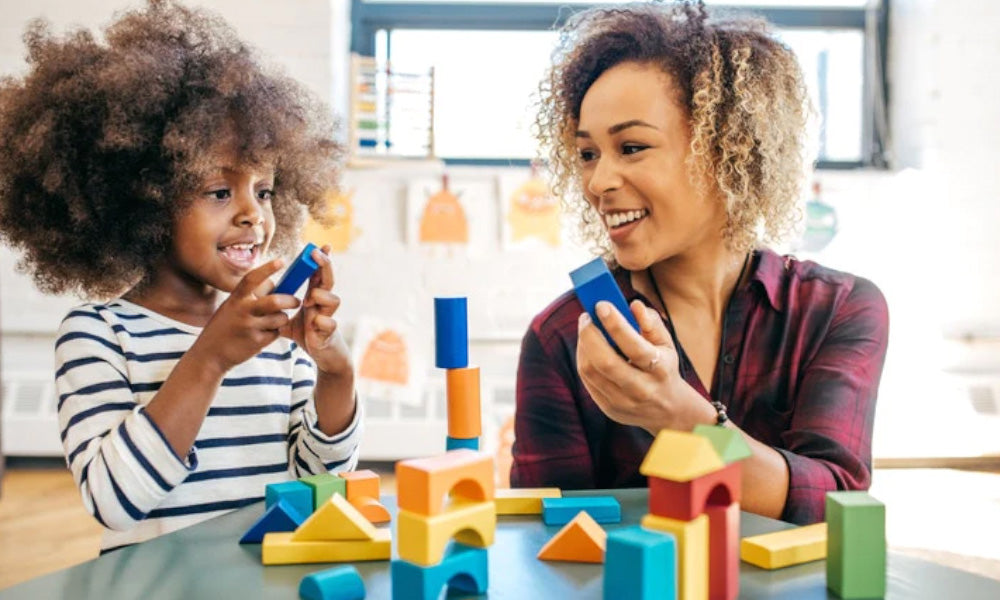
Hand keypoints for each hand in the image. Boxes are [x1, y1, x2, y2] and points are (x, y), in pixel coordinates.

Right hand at [195, 259, 300, 373]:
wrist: (210, 355)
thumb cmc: (224, 327)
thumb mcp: (231, 307)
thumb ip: (250, 297)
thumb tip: (275, 285)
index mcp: (235, 299)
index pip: (252, 279)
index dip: (267, 268)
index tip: (281, 261)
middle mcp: (242, 311)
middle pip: (275, 301)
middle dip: (290, 300)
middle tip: (296, 301)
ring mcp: (250, 327)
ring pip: (280, 318)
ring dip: (282, 318)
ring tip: (275, 321)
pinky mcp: (256, 342)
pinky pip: (276, 333)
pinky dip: (275, 332)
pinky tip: (265, 334)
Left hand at [280, 245, 352, 377]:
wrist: (323, 355)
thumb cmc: (308, 334)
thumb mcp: (290, 319)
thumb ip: (279, 308)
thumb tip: (259, 297)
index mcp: (315, 298)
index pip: (318, 274)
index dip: (319, 260)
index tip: (316, 245)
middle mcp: (324, 304)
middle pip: (329, 280)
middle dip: (325, 266)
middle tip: (316, 254)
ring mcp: (328, 317)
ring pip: (334, 300)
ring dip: (322, 296)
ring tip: (309, 300)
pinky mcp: (329, 333)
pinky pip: (330, 324)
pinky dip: (323, 322)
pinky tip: (315, 323)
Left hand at [576, 299, 712, 433]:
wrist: (668, 410)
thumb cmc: (664, 367)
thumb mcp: (666, 344)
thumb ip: (652, 322)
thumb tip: (634, 305)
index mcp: (660, 370)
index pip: (634, 346)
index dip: (614, 324)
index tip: (601, 304)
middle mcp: (641, 389)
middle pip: (606, 362)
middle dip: (590, 334)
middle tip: (586, 316)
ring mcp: (623, 402)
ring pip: (591, 371)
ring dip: (583, 345)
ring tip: (586, 328)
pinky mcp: (608, 408)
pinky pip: (587, 380)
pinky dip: (583, 358)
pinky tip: (587, 345)